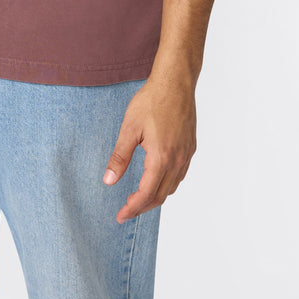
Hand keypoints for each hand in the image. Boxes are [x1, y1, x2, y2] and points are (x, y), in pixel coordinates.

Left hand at [102, 74, 196, 222]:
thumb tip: (108, 180)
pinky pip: (179, 175)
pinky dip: (167, 184)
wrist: (176, 82)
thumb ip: (120, 156)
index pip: (146, 194)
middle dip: (142, 207)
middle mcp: (177, 160)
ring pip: (172, 187)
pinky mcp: (190, 147)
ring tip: (138, 198)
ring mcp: (186, 154)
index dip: (132, 209)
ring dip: (155, 197)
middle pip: (160, 195)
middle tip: (125, 210)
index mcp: (161, 157)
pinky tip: (156, 179)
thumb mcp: (129, 128)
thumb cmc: (152, 101)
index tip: (120, 216)